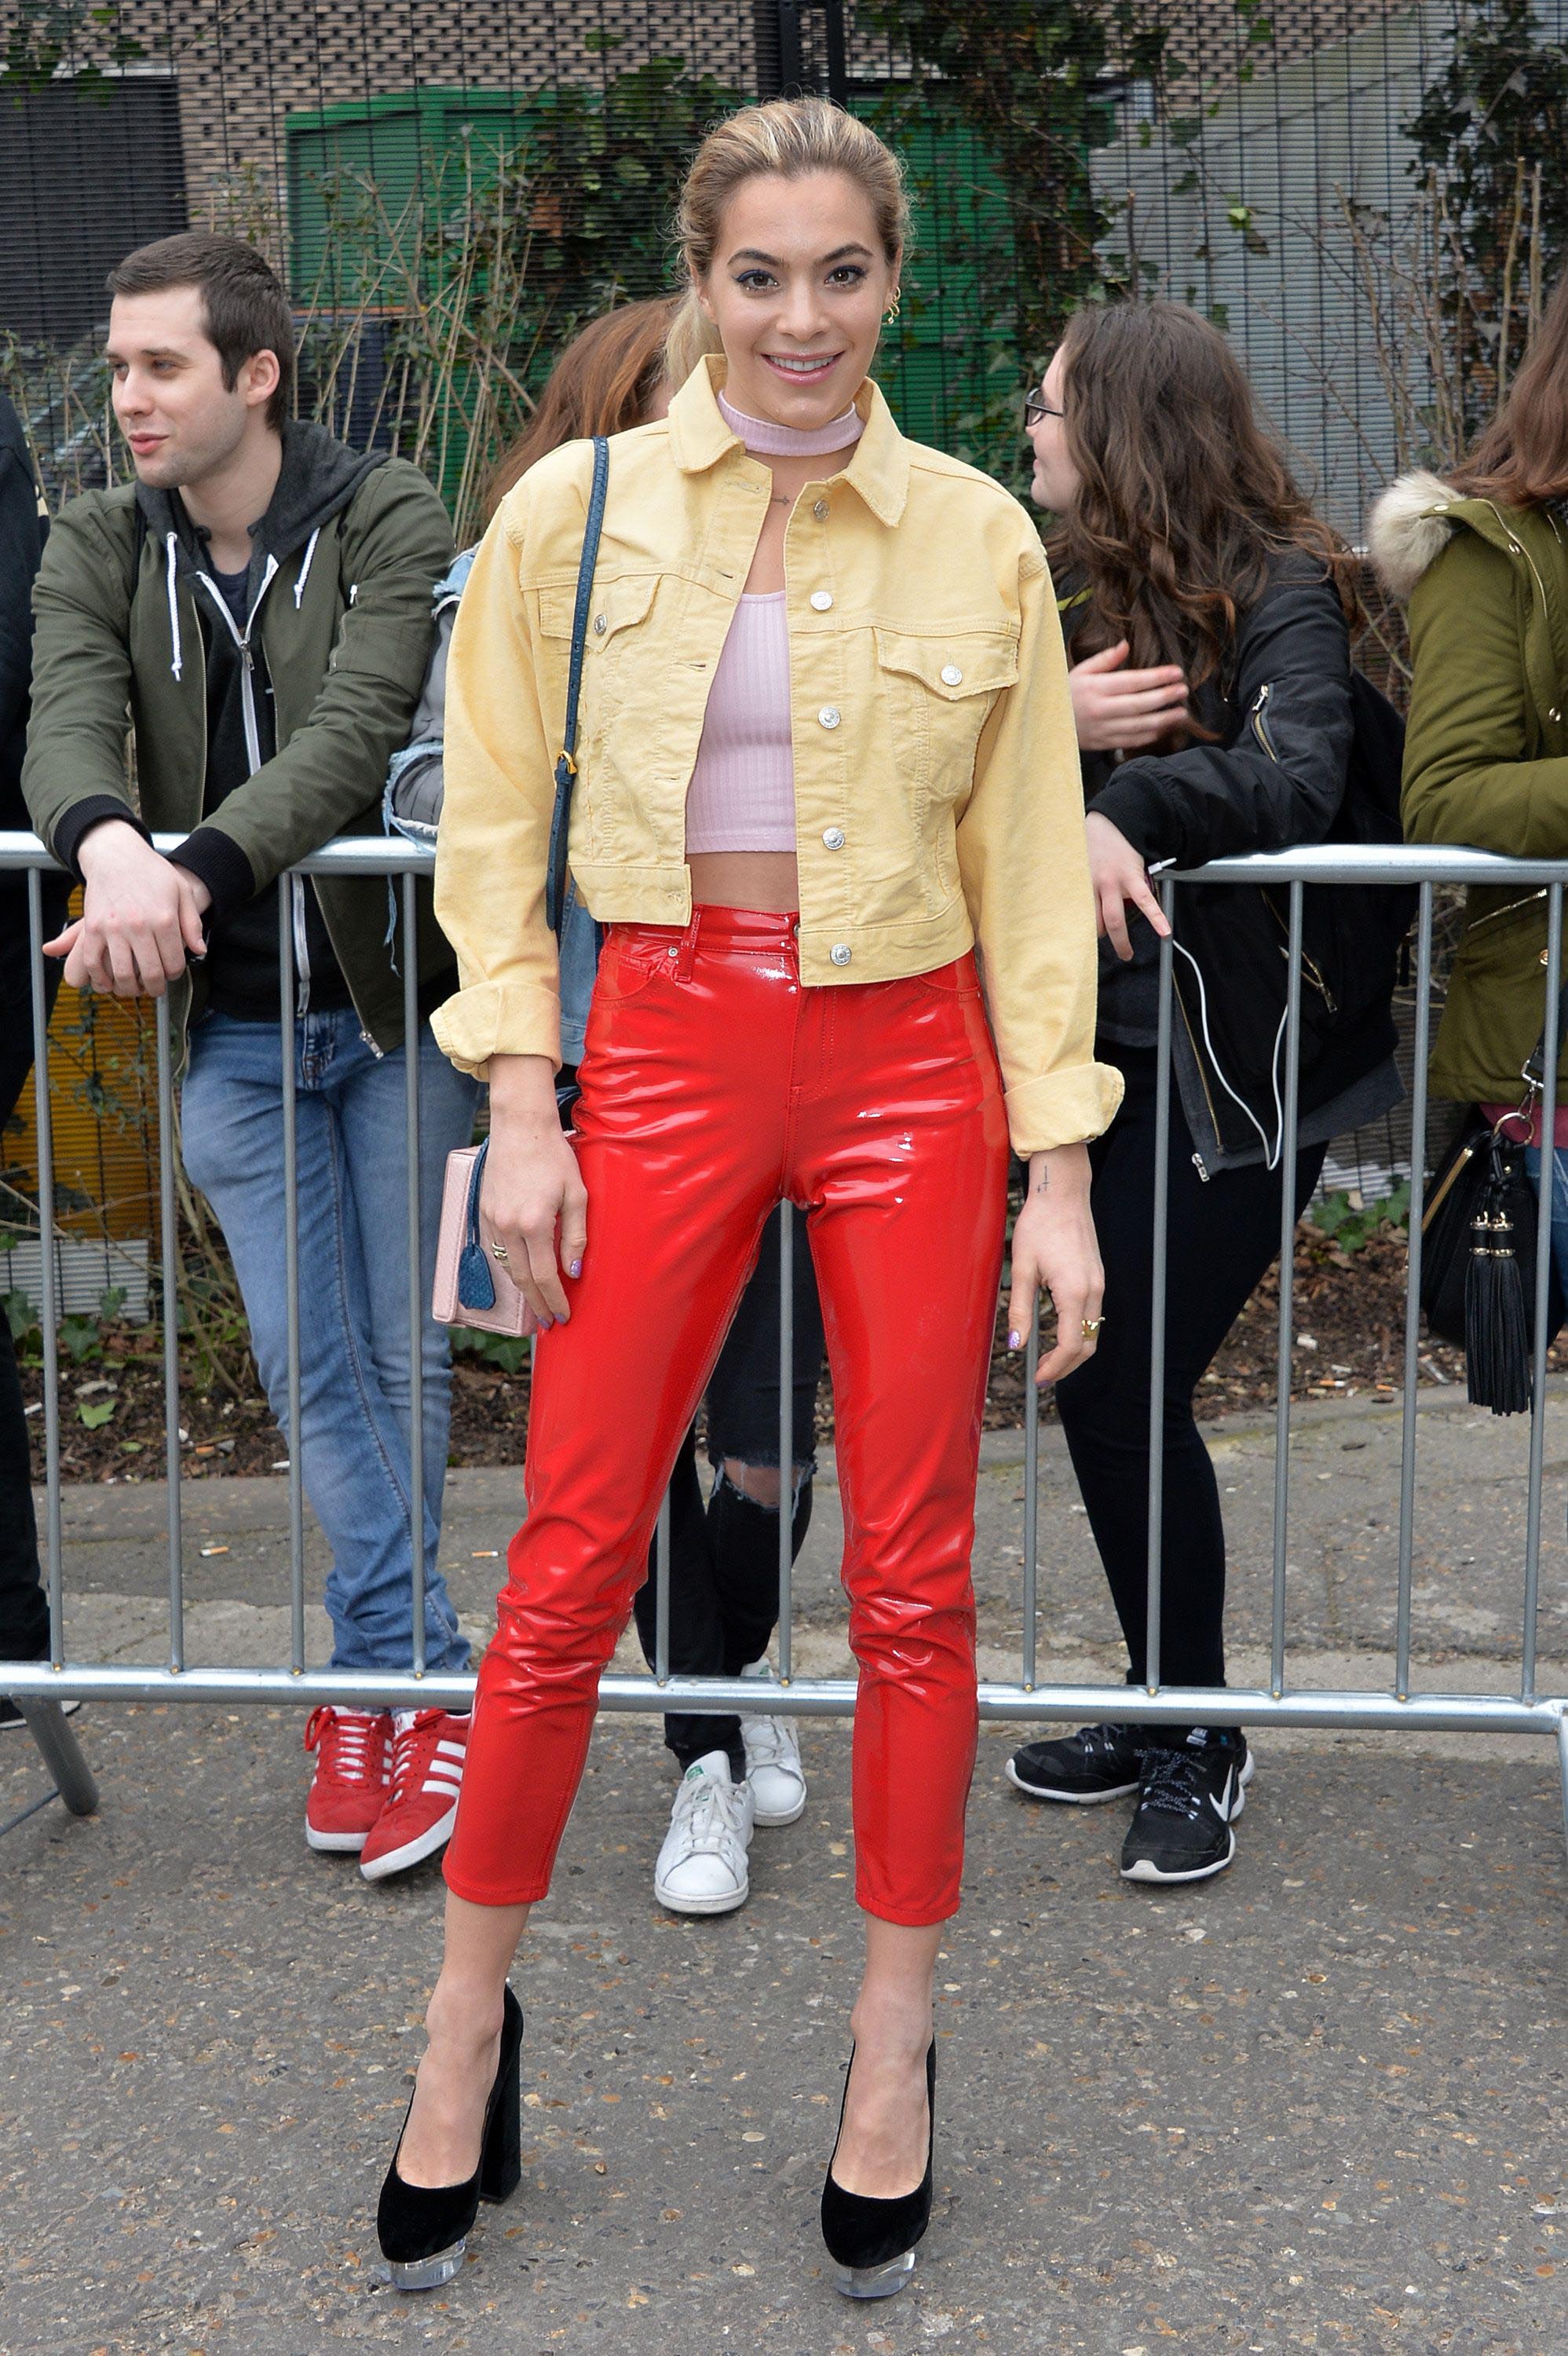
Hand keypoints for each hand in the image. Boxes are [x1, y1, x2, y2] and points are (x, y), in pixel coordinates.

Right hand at [45, 821, 210, 997]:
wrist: (116, 855)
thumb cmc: (151, 872)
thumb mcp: (181, 891)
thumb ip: (192, 923)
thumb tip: (199, 951)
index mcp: (164, 919)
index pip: (174, 963)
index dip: (175, 974)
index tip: (171, 973)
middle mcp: (139, 926)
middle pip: (150, 973)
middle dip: (155, 988)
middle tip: (155, 989)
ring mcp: (114, 928)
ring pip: (122, 974)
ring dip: (130, 989)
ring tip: (134, 988)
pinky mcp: (93, 928)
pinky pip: (93, 962)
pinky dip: (99, 979)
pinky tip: (107, 984)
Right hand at [479, 1054, 587, 1327]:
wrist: (520, 1127)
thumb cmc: (554, 1156)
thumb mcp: (577, 1194)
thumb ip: (576, 1235)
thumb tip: (573, 1271)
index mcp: (535, 1223)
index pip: (545, 1275)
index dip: (553, 1300)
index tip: (562, 1316)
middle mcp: (509, 1225)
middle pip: (522, 1278)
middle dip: (536, 1304)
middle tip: (547, 1323)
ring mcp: (493, 1219)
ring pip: (507, 1265)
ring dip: (522, 1288)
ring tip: (536, 1304)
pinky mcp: (485, 1211)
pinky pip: (498, 1248)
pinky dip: (511, 1265)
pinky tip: (523, 1273)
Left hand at [1007, 1143, 1103, 1386]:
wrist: (1062, 1194)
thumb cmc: (1039, 1225)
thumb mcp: (1021, 1269)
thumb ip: (1019, 1310)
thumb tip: (1015, 1344)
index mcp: (1074, 1292)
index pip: (1070, 1345)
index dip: (1054, 1368)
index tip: (1037, 1378)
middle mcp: (1093, 1291)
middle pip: (1087, 1345)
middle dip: (1067, 1367)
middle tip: (1043, 1377)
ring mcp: (1099, 1284)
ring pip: (1093, 1332)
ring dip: (1074, 1352)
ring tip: (1049, 1361)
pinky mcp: (1098, 1277)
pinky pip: (1093, 1315)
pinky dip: (1080, 1333)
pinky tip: (1060, 1335)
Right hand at [1068, 640, 1187, 752]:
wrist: (1042, 723)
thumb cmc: (1064, 693)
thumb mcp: (1080, 671)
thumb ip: (1105, 659)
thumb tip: (1126, 645)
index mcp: (1096, 688)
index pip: (1133, 682)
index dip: (1157, 677)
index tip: (1176, 673)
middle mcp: (1101, 709)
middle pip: (1140, 704)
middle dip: (1165, 697)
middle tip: (1183, 690)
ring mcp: (1102, 729)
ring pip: (1139, 726)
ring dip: (1163, 720)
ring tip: (1181, 712)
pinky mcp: (1103, 743)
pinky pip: (1131, 741)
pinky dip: (1149, 735)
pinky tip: (1164, 728)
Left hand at [1085, 809, 1171, 963]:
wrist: (1113, 820)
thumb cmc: (1093, 842)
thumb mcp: (1077, 864)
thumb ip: (1077, 885)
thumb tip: (1071, 903)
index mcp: (1080, 884)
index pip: (1077, 916)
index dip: (1079, 932)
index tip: (1079, 943)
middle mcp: (1094, 886)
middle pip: (1095, 922)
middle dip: (1099, 940)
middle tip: (1103, 951)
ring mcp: (1114, 883)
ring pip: (1115, 919)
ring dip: (1121, 941)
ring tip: (1126, 953)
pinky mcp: (1133, 877)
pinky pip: (1146, 902)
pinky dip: (1157, 918)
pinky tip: (1164, 931)